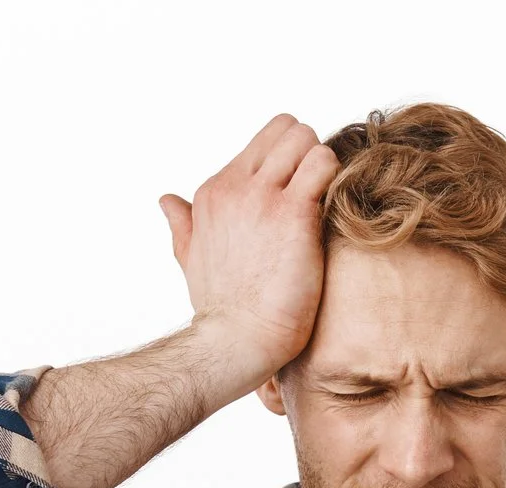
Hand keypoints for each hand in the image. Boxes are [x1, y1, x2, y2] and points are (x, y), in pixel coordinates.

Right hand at [160, 114, 340, 388]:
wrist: (236, 340)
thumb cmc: (221, 309)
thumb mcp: (190, 258)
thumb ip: (183, 224)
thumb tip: (167, 201)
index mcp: (213, 192)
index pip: (263, 141)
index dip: (289, 162)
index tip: (298, 193)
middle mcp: (235, 186)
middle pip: (287, 129)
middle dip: (309, 153)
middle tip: (318, 193)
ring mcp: (263, 196)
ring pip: (305, 139)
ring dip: (325, 164)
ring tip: (327, 203)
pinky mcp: (293, 213)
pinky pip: (324, 163)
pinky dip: (338, 178)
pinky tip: (335, 210)